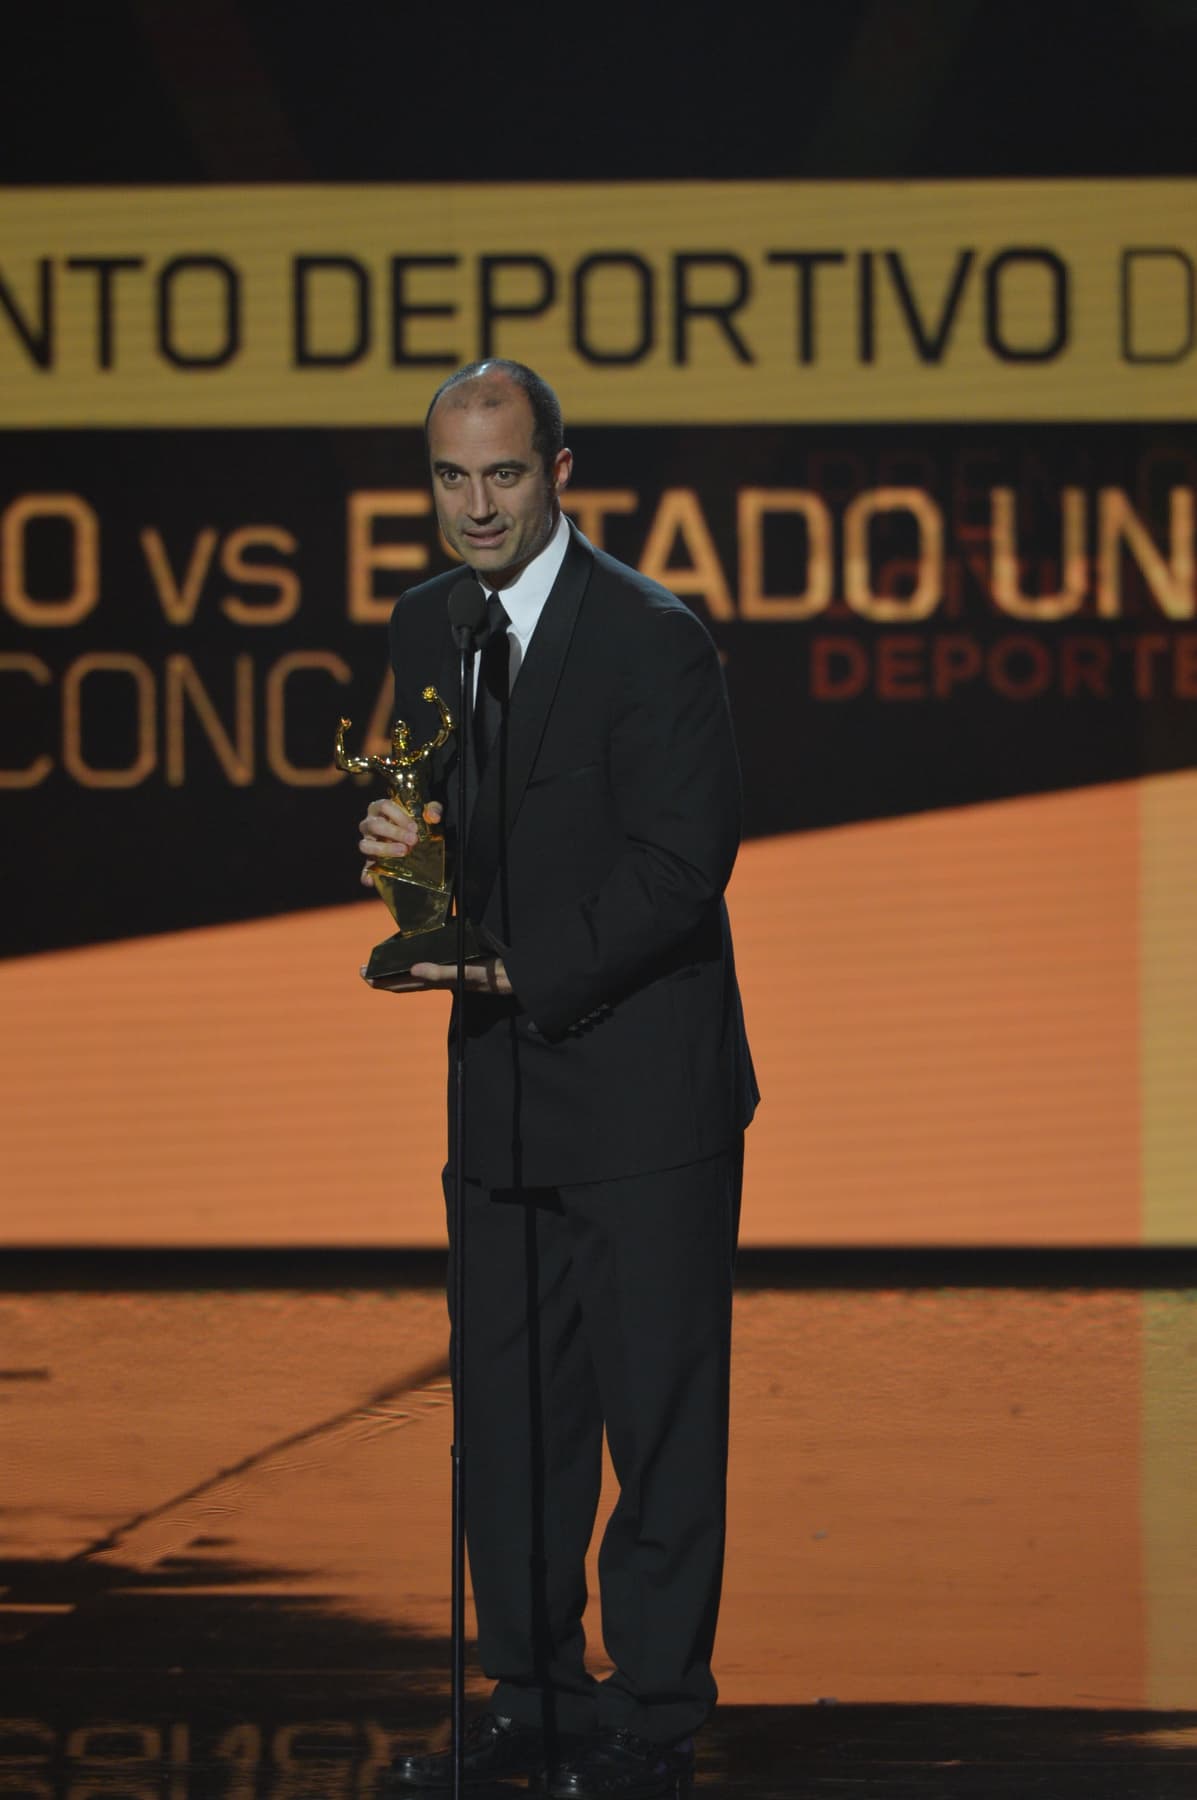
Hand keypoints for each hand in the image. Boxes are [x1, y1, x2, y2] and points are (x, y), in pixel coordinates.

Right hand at [359, 799, 441, 885]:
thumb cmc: (416, 819)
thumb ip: (433, 809)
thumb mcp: (426, 811)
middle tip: (413, 840)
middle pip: (374, 825)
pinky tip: (372, 880)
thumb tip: (433, 816)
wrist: (414, 836)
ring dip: (384, 849)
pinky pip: (365, 868)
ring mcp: (368, 842)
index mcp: (380, 809)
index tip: (414, 827)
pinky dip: (366, 874)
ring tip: (403, 852)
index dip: (398, 816)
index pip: (383, 806)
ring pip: (365, 845)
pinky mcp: (370, 860)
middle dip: (394, 833)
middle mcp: (370, 824)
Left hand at [359, 957, 511, 995]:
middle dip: (383, 978)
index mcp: (436, 981)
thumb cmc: (490, 976)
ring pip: (415, 976)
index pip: (402, 983)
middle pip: (404, 982)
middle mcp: (438, 979)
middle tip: (364, 970)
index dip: (381, 981)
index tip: (364, 974)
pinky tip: (418, 956)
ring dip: (398, 971)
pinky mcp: (456, 967)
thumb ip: (440, 973)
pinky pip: (430, 967)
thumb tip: (413, 968)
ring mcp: (447, 975)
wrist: (514, 978)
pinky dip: (418, 963)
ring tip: (384, 963)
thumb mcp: (466, 973)